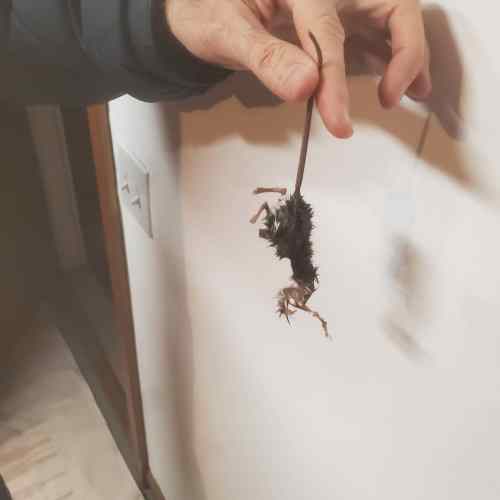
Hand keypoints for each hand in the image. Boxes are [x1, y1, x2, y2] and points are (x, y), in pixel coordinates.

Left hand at [166, 0, 430, 138]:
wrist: (198, 8)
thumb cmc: (205, 14)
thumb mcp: (225, 32)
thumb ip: (265, 57)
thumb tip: (305, 87)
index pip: (326, 30)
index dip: (334, 79)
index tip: (339, 123)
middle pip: (388, 4)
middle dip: (404, 49)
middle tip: (395, 96)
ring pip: (388, 15)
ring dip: (407, 52)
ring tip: (414, 91)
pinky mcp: (333, 14)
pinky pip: (371, 31)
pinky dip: (390, 55)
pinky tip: (394, 82)